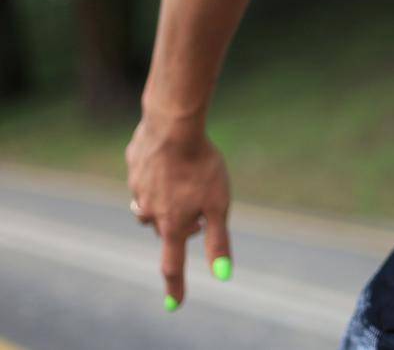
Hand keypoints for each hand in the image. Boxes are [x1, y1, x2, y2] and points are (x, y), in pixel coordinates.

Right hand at [125, 113, 233, 310]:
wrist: (173, 125)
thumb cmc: (201, 165)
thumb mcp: (219, 204)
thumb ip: (218, 240)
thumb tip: (223, 275)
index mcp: (172, 224)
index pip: (172, 265)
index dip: (175, 287)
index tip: (174, 305)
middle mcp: (149, 212)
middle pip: (165, 230)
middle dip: (181, 227)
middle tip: (201, 211)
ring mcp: (136, 189)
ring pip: (152, 205)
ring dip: (167, 203)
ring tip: (185, 182)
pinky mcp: (133, 166)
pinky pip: (146, 177)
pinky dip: (158, 176)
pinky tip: (171, 158)